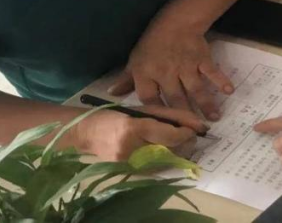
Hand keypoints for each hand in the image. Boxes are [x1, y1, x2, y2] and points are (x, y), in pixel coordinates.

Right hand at [73, 105, 206, 161]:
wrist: (86, 134)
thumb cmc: (115, 115)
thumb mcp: (142, 109)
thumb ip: (170, 115)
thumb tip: (195, 123)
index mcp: (133, 127)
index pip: (168, 135)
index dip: (185, 133)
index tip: (196, 128)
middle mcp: (131, 148)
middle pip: (170, 151)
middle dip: (186, 144)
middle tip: (192, 135)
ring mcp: (129, 163)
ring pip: (166, 162)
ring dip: (179, 153)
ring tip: (182, 143)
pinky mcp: (129, 172)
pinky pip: (157, 168)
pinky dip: (167, 160)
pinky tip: (168, 151)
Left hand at [109, 26, 233, 120]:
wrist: (176, 21)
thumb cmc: (153, 44)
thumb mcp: (135, 59)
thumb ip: (126, 79)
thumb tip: (112, 94)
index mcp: (147, 73)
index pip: (149, 98)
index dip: (155, 113)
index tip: (163, 127)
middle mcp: (166, 72)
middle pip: (175, 98)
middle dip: (184, 115)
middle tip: (193, 131)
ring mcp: (186, 66)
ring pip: (195, 89)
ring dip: (206, 104)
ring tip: (214, 119)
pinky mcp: (201, 59)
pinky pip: (211, 72)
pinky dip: (221, 80)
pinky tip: (229, 91)